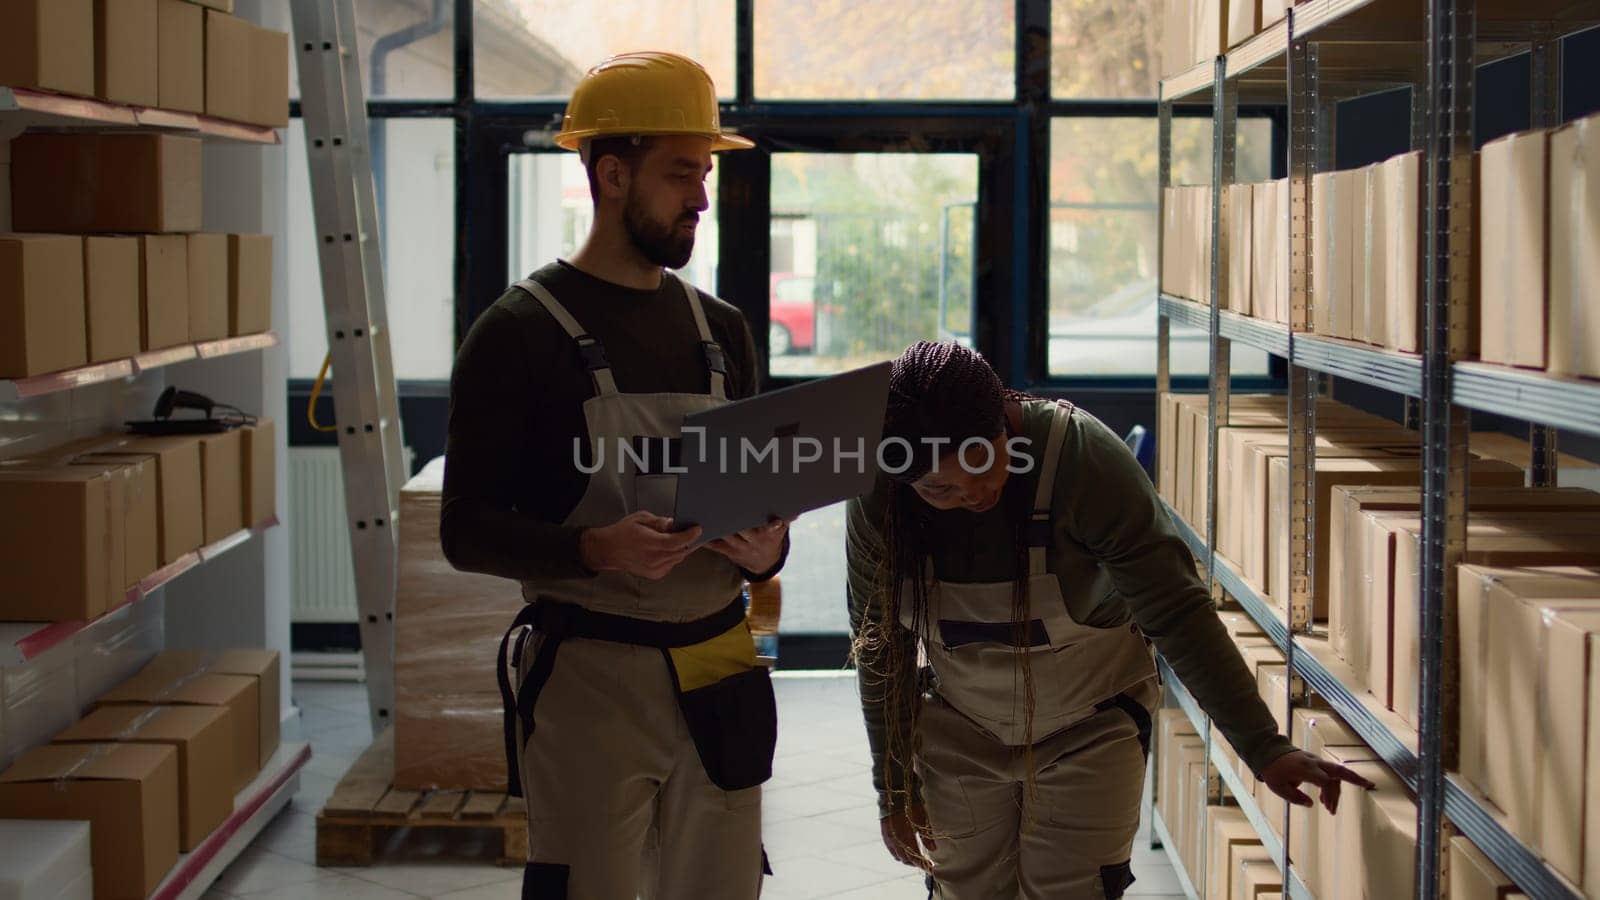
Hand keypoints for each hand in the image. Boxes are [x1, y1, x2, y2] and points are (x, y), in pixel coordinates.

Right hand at [579, 512, 701, 579]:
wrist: (608, 550)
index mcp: (649, 543)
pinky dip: (673, 556)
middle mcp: (652, 559)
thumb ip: (659, 522)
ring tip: (677, 538)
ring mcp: (654, 569)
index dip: (689, 536)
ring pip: (677, 559)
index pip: (675, 542)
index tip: (697, 529)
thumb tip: (674, 523)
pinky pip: (671, 564)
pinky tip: (666, 549)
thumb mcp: (641, 519)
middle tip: (690, 531)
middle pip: (680, 551)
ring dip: (680, 549)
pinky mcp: (654, 574)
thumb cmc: (623, 532)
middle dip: (688, 541)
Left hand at [704, 517, 791, 572]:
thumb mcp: (782, 531)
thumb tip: (796, 512)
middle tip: (727, 506)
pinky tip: (697, 532)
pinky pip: (716, 545)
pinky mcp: (728, 551)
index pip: (772, 529)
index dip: (773, 526)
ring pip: (728, 536)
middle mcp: (754, 542)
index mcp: (769, 535)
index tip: (775, 521)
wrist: (764, 563)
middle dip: (737, 520)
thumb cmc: (772, 539)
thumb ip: (787, 520)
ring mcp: (740, 547)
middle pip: (744, 530)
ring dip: (719, 526)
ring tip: (709, 513)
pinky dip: (706, 539)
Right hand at [880, 804, 935, 870]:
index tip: (930, 867)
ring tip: (916, 860)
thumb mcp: (922, 818)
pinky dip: (898, 855)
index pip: (914, 854)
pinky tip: (904, 855)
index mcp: (906, 834)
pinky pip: (891, 850)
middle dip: (916, 863)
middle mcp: (895, 838)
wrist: (896, 793)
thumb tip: (933, 849)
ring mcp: (889, 837)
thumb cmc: (912, 804)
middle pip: (906, 858)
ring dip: (907, 860)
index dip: (922, 862)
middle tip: (925, 864)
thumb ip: (927, 836)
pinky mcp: (885, 835)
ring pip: (898, 856)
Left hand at [1260, 749, 1375, 813]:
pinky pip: (1329, 773)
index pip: (1325, 780)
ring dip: (1336, 792)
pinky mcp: (1315, 763)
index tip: (1328, 807)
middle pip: (1338, 770)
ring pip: (1334, 774)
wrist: (1268, 751)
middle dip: (1355, 778)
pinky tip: (1326, 800)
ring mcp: (1315, 761)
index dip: (1330, 793)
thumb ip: (1295, 798)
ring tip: (1330, 810)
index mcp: (1305, 769)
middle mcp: (1313, 763)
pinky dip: (1331, 786)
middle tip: (1369, 785)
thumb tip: (1312, 804)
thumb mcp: (1278, 788)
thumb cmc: (1273, 770)